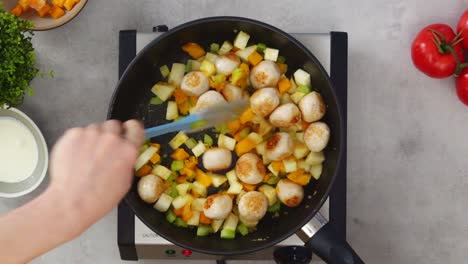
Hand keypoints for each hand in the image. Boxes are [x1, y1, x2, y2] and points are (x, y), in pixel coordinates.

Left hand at [48, 120, 143, 235]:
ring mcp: (91, 135)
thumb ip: (127, 160)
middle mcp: (111, 139)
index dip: (131, 128)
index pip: (135, 127)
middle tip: (103, 148)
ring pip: (95, 128)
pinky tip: (76, 157)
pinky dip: (77, 142)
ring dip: (93, 138)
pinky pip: (78, 132)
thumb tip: (125, 153)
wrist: (72, 202)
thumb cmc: (98, 198)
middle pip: (114, 125)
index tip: (128, 130)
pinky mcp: (73, 135)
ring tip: (86, 157)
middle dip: (110, 134)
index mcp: (128, 150)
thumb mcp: (125, 181)